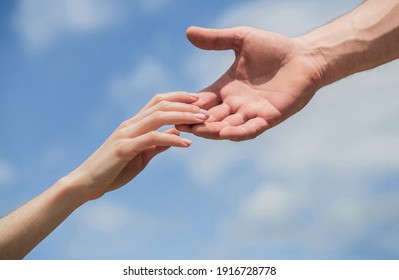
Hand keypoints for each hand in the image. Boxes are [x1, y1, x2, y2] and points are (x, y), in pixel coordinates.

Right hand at [68, 92, 208, 199]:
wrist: (86, 183)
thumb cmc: (114, 170)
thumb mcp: (142, 155)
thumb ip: (158, 143)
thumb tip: (176, 133)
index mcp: (134, 124)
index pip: (158, 102)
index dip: (178, 97)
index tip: (198, 99)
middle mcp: (130, 124)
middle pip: (161, 105)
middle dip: (186, 105)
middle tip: (207, 111)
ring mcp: (125, 134)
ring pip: (158, 117)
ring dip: (183, 116)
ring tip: (202, 121)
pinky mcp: (123, 148)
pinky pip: (151, 139)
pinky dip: (171, 140)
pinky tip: (186, 144)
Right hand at [177, 26, 324, 140]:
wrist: (305, 56)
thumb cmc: (275, 48)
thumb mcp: (241, 40)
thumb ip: (215, 40)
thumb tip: (188, 33)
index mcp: (227, 87)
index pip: (203, 100)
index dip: (189, 105)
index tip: (173, 109)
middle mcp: (236, 103)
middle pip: (212, 117)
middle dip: (197, 122)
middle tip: (179, 124)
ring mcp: (252, 112)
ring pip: (228, 126)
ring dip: (213, 130)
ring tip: (199, 131)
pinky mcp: (269, 117)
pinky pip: (251, 128)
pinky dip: (239, 132)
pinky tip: (226, 133)